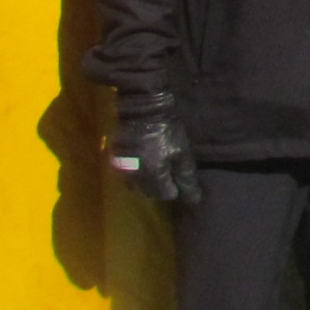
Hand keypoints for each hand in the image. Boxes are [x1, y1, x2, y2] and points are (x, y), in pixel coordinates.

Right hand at [109, 91, 199, 206]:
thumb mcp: (182, 152)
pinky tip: (143, 163)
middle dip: (161, 187)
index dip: (175, 188)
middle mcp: (135, 176)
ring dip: (148, 182)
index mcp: (153, 175)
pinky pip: (127, 176)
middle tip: (169, 173)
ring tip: (156, 168)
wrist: (142, 109)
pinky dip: (136, 174)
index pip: (166, 195)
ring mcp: (122, 169)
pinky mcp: (115, 161)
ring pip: (137, 186)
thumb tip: (194, 200)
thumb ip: (186, 177)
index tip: (178, 176)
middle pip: (150, 193)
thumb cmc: (167, 130)